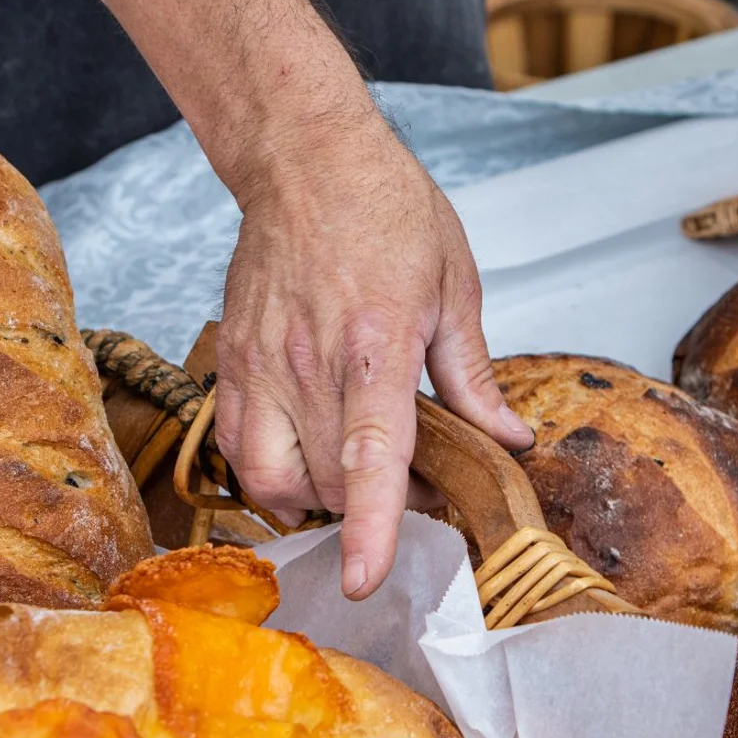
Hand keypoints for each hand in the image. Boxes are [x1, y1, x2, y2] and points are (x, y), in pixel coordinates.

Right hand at [216, 115, 532, 598]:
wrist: (304, 158)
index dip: (370, 528)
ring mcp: (262, 364)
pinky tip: (302, 462)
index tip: (367, 578)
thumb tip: (506, 438)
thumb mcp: (453, 284)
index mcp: (377, 345)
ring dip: (312, 500)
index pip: (370, 459)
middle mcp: (310, 363)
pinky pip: (235, 448)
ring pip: (271, 477)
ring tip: (350, 482)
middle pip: (327, 482)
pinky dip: (266, 474)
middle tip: (416, 490)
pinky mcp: (232, 361)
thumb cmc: (384, 209)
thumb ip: (472, 375)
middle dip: (371, 509)